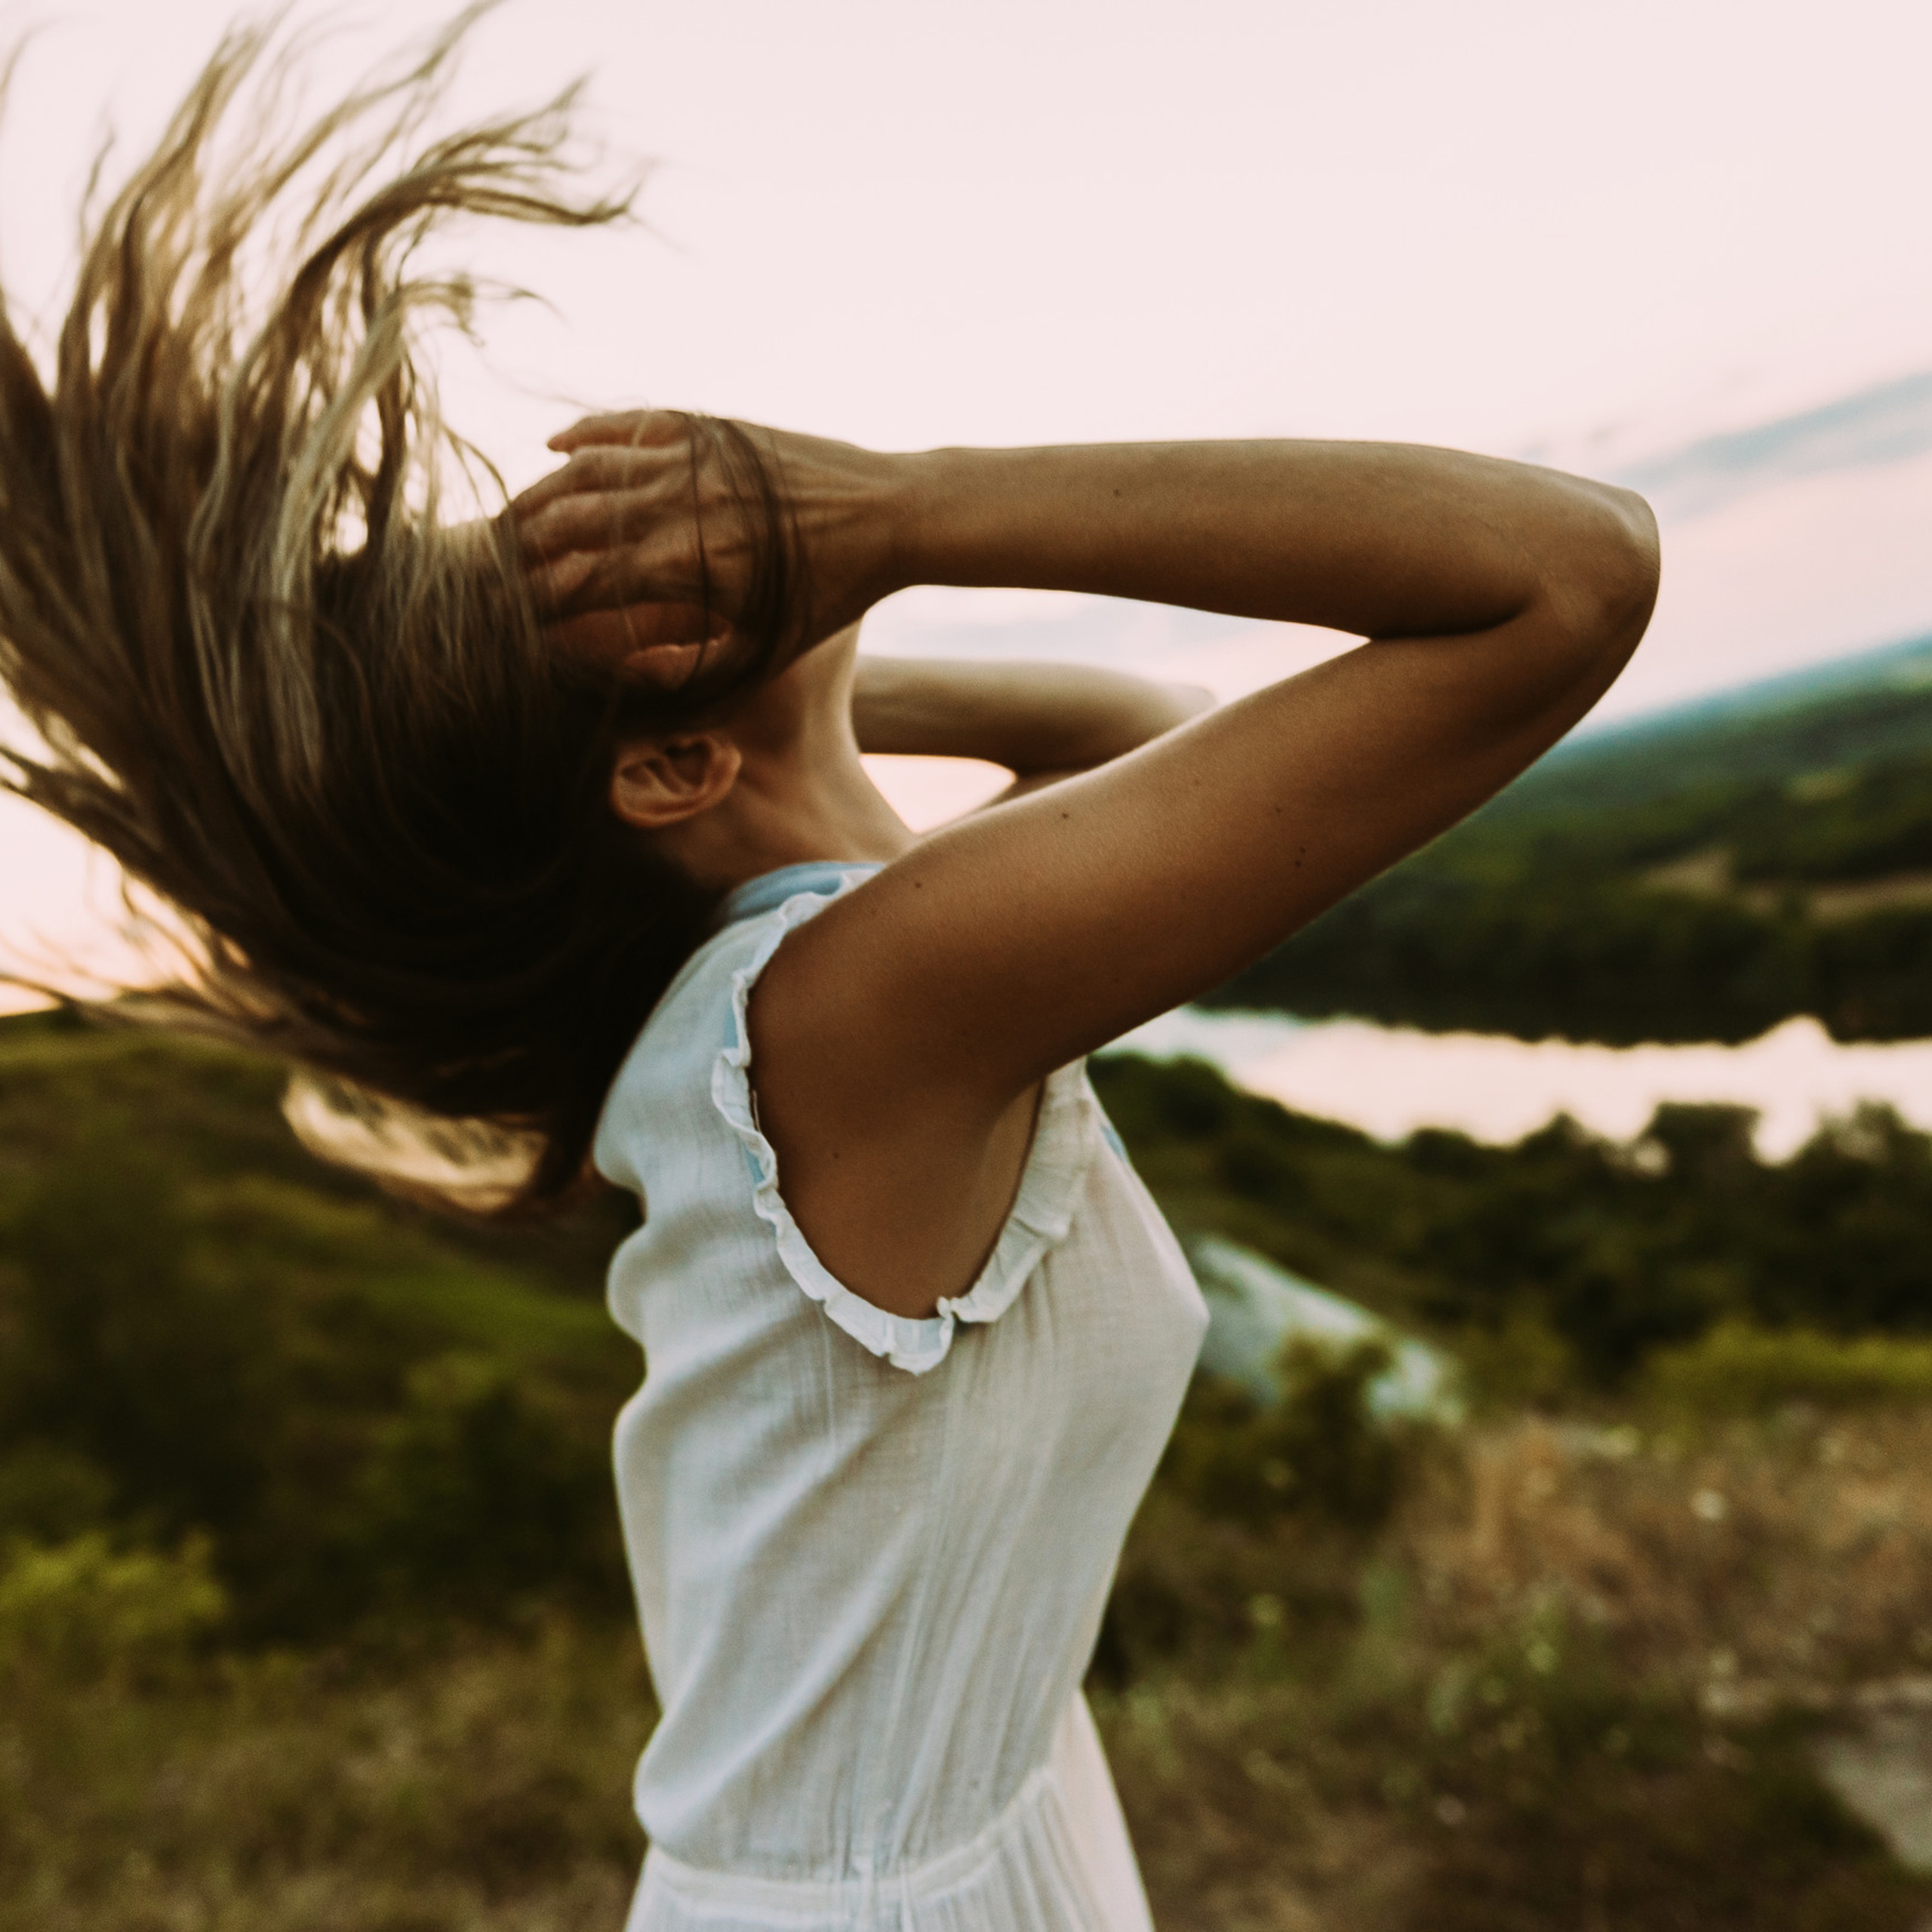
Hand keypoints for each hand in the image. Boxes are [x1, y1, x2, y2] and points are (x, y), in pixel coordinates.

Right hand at [511, 409, 906, 688]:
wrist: (891, 516)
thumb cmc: (831, 597)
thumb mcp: (764, 648)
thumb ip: (698, 663)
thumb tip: (634, 681)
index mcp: (685, 567)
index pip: (586, 585)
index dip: (541, 605)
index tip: (512, 624)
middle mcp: (677, 506)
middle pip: (570, 525)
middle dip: (519, 550)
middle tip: (482, 570)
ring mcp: (691, 459)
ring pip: (589, 472)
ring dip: (541, 494)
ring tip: (507, 517)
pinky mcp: (710, 428)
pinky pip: (632, 424)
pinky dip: (589, 432)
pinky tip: (556, 446)